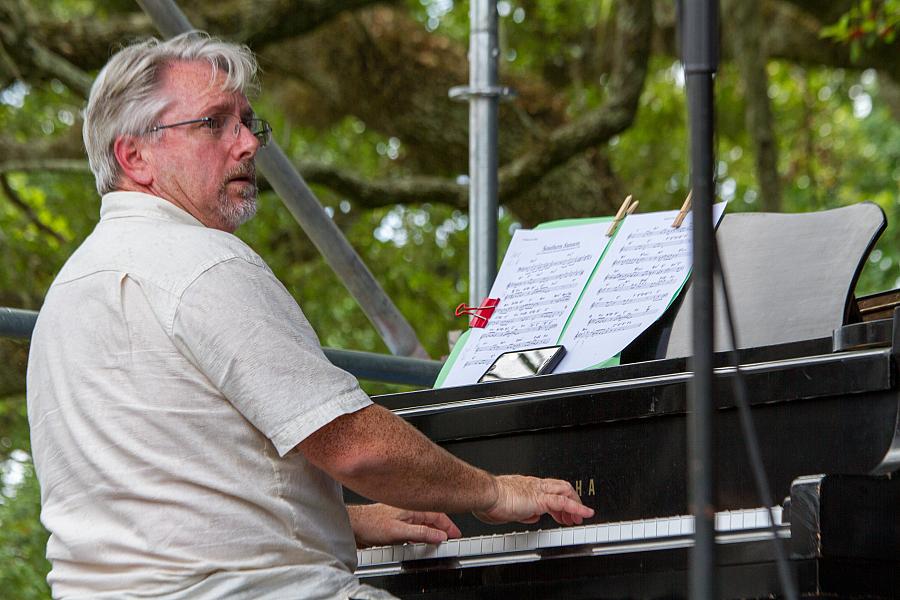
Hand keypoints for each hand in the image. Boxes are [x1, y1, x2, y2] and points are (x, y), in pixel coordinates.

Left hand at [347, 503, 461, 547]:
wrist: (353, 526)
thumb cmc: (370, 524)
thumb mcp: (399, 531)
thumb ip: (421, 533)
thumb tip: (439, 536)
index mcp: (412, 507)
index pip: (438, 514)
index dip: (449, 525)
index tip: (456, 535)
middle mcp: (408, 509)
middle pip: (432, 517)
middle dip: (443, 527)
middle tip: (451, 537)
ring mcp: (402, 515)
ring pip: (423, 522)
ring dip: (432, 530)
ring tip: (439, 540)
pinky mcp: (396, 522)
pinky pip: (414, 527)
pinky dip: (421, 533)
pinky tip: (421, 540)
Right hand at [473, 475, 594, 525]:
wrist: (485, 495)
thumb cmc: (490, 501)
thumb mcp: (509, 511)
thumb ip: (522, 513)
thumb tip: (532, 517)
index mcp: (526, 487)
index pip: (549, 490)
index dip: (558, 501)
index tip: (562, 513)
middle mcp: (534, 486)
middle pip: (561, 487)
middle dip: (571, 501)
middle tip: (574, 516)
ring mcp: (538, 491)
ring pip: (565, 491)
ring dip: (576, 505)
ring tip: (581, 517)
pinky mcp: (540, 499)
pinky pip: (563, 502)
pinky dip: (577, 508)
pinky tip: (585, 514)